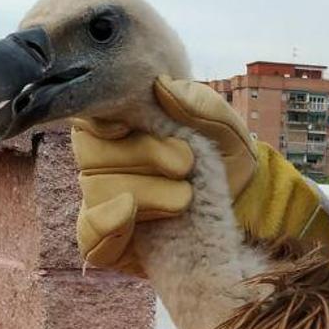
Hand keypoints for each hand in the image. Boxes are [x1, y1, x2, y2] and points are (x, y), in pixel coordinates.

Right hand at [74, 75, 328, 271]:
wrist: (243, 210)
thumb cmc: (227, 159)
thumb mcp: (226, 128)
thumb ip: (199, 105)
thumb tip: (160, 85)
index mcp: (123, 126)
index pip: (86, 117)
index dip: (96, 120)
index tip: (126, 125)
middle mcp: (104, 163)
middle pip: (92, 154)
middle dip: (142, 155)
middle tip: (186, 163)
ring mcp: (103, 203)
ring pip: (97, 192)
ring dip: (146, 192)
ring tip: (186, 197)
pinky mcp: (108, 242)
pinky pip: (89, 237)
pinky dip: (105, 226)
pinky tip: (128, 213)